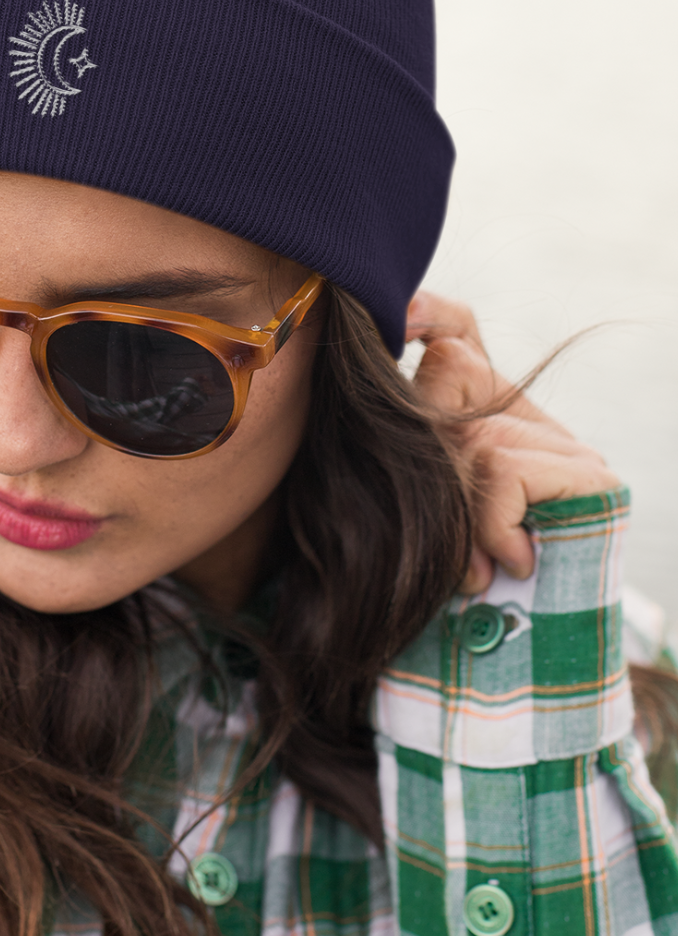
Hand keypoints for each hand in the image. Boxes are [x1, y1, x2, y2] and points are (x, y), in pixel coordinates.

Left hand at [406, 291, 620, 593]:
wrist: (521, 653)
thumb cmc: (438, 582)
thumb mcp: (405, 508)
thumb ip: (396, 451)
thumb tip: (378, 377)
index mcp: (479, 413)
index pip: (458, 332)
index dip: (431, 315)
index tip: (400, 320)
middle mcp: (524, 415)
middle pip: (452, 370)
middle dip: (429, 453)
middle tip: (447, 537)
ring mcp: (562, 444)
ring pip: (472, 433)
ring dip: (458, 516)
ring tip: (470, 571)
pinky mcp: (590, 477)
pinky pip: (502, 468)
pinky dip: (490, 522)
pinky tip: (508, 561)